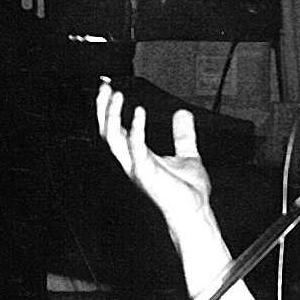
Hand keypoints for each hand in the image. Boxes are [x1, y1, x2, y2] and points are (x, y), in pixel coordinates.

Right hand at [96, 80, 212, 241]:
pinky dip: (136, 129)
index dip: (110, 109)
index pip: (116, 129)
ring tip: (116, 95)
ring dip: (112, 116)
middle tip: (105, 86)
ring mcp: (137, 168)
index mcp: (139, 156)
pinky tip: (140, 112)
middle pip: (107, 131)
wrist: (196, 212)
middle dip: (103, 109)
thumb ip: (182, 134)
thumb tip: (183, 113)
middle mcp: (133, 161)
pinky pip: (135, 149)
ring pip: (112, 139)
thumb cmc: (189, 191)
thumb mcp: (187, 154)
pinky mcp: (146, 174)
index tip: (110, 87)